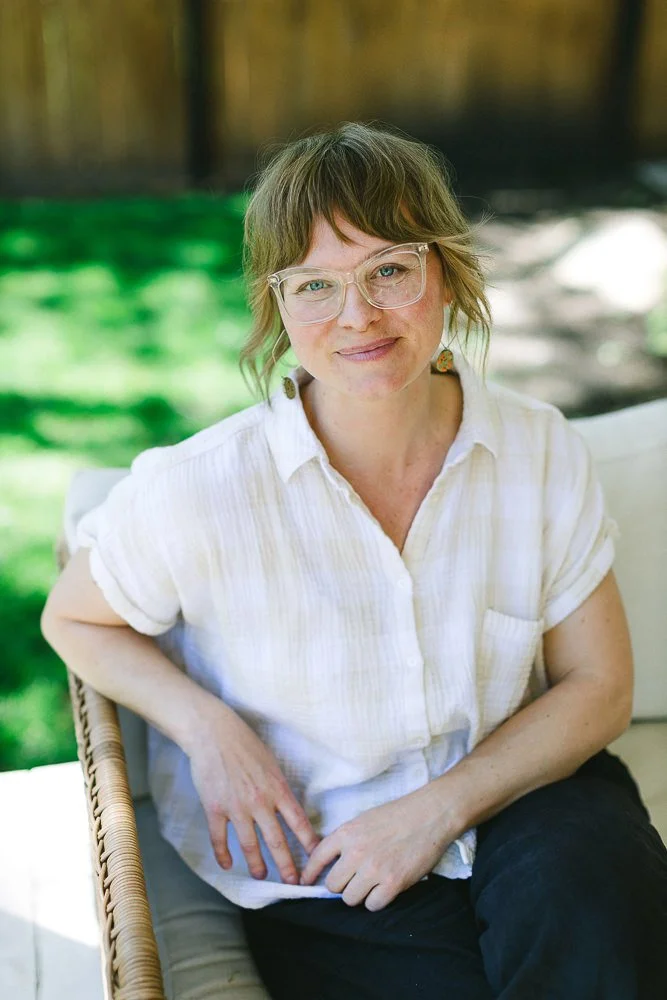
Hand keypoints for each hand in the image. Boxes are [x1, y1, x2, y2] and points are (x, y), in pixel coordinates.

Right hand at [188, 702, 319, 883]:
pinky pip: (220, 838)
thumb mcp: (271, 764)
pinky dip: (223, 854)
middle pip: (276, 840)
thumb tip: (289, 810)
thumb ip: (279, 788)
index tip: (317, 858)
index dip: (309, 843)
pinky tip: (227, 865)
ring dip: (257, 864)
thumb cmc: (245, 745)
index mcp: (277, 788)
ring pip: (249, 845)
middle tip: (293, 883)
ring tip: (261, 876)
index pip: (298, 822)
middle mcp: (259, 801)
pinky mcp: (214, 807)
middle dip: (287, 865)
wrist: (214, 733)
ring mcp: (236, 806)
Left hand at [299, 783, 454, 910]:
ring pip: (350, 899)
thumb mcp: (364, 820)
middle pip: (333, 885)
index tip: (305, 882)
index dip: (310, 873)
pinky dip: (377, 900)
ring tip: (371, 883)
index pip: (317, 858)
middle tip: (354, 880)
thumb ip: (346, 839)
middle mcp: (356, 852)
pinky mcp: (392, 883)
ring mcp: (374, 869)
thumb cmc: (398, 815)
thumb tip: (331, 861)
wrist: (429, 814)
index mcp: (347, 833)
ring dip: (359, 894)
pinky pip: (372, 905)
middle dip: (341, 885)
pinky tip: (385, 888)